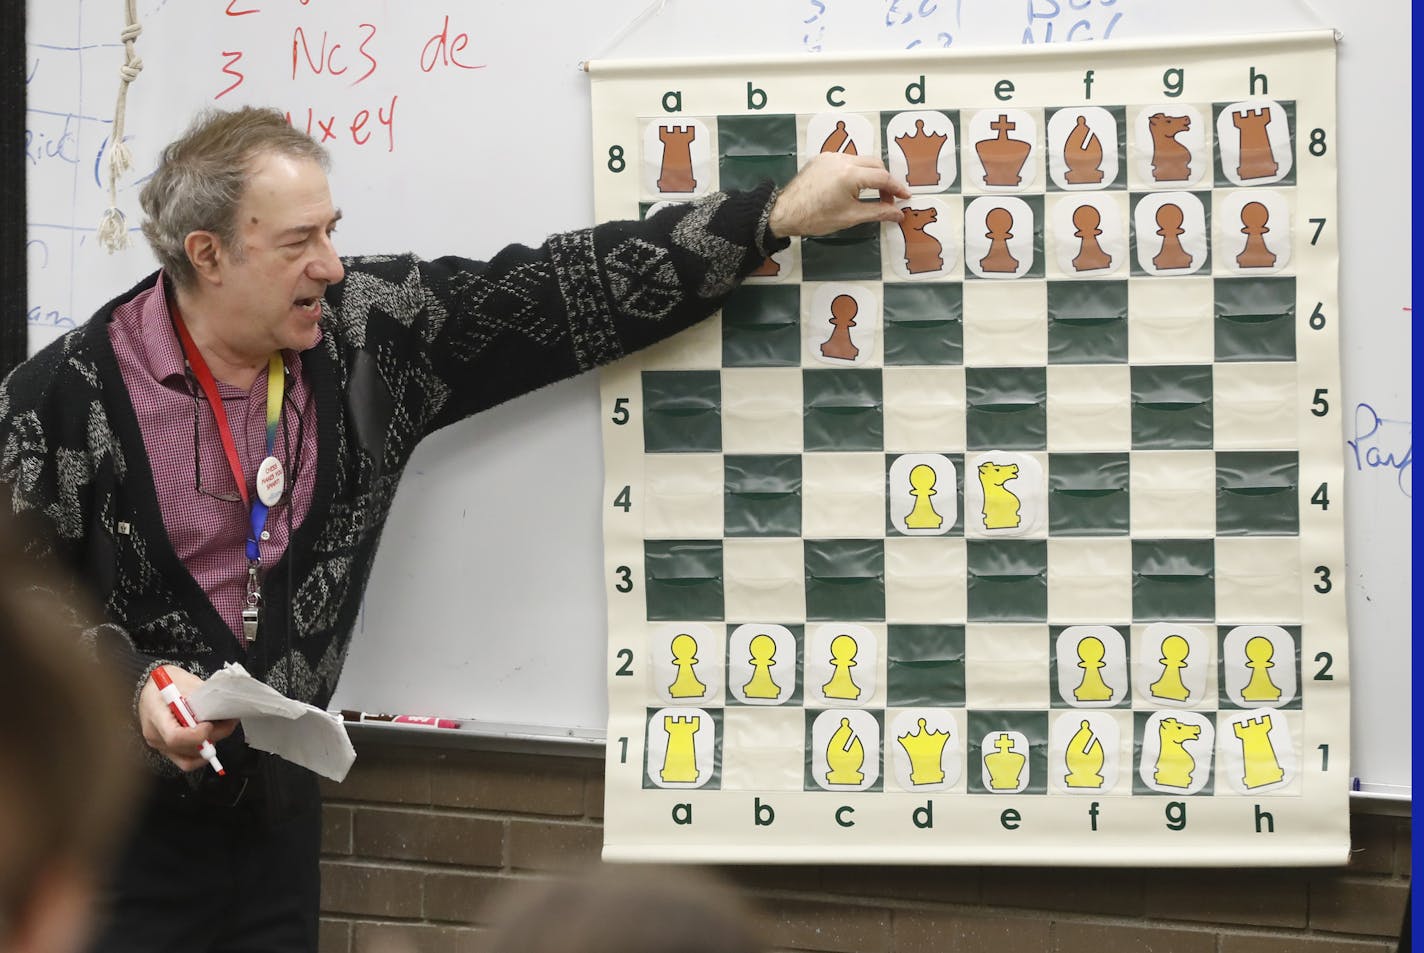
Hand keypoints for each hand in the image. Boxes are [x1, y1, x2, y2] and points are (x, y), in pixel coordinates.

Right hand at [138, 665, 237, 772]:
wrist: (153, 686)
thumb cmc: (166, 681)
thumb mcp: (184, 680)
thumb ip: (201, 696)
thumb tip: (222, 705)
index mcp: (155, 715)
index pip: (174, 737)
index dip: (196, 735)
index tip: (210, 724)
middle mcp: (155, 735)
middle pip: (186, 748)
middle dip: (213, 736)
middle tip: (229, 721)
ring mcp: (160, 745)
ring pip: (190, 757)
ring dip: (211, 743)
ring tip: (223, 725)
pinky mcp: (168, 749)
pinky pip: (186, 761)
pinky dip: (202, 754)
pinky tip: (213, 738)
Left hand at [767, 153, 909, 237]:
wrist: (784, 212)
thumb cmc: (816, 218)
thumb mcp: (850, 217)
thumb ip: (878, 212)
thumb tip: (898, 213)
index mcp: (851, 174)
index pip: (883, 177)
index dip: (897, 188)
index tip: (905, 197)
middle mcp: (842, 159)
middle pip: (875, 164)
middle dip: (885, 181)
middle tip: (888, 200)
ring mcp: (831, 156)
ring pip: (861, 160)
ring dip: (870, 175)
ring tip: (871, 195)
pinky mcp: (822, 158)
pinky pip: (846, 160)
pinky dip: (856, 171)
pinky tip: (854, 188)